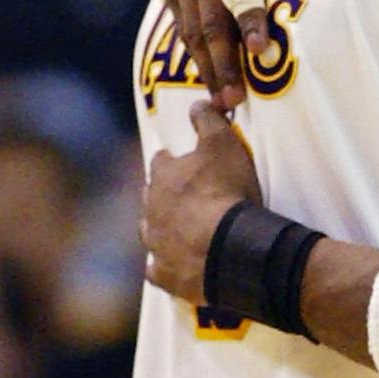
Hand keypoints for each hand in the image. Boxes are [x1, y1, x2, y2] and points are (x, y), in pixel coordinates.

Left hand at [142, 102, 264, 304]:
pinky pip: (158, 270)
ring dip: (161, 229)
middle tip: (182, 195)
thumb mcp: (223, 143)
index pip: (161, 161)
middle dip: (163, 195)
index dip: (170, 159)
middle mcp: (152, 210)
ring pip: (151, 233)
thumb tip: (196, 102)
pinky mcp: (165, 275)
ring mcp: (156, 245)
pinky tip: (174, 265)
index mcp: (164, 176)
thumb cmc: (226, 190)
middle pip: (152, 197)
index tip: (175, 159)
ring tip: (179, 229)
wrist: (227, 246)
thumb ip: (208, 120)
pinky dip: (165, 266)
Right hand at [158, 0, 328, 108]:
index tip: (262, 52)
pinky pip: (179, 19)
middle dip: (222, 63)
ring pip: (191, 27)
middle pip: (209, 19)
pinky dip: (191, 49)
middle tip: (236, 100)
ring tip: (221, 101)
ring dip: (205, 66)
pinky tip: (204, 75)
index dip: (250, 20)